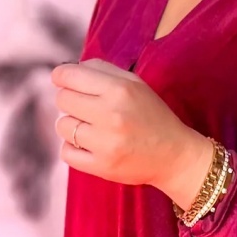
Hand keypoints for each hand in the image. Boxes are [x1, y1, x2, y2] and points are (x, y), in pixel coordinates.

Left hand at [52, 59, 212, 208]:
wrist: (174, 156)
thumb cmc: (152, 116)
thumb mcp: (135, 84)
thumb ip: (102, 70)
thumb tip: (65, 71)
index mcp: (119, 90)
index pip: (69, 76)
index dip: (61, 76)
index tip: (62, 80)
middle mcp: (111, 115)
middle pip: (63, 100)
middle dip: (70, 101)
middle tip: (85, 108)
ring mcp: (105, 143)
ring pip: (62, 126)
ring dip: (72, 126)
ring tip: (91, 129)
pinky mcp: (102, 166)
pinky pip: (66, 153)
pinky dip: (73, 149)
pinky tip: (89, 146)